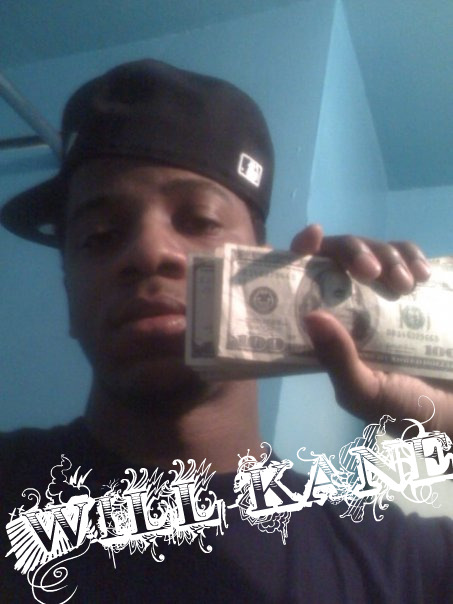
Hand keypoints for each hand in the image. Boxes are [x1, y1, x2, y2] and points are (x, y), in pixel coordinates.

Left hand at [291, 224, 452, 434]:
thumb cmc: (404, 408)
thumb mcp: (365, 392)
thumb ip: (337, 360)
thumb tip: (310, 316)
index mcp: (328, 327)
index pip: (304, 279)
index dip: (302, 252)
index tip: (312, 238)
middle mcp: (349, 304)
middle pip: (340, 255)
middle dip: (354, 253)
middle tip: (372, 271)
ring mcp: (382, 293)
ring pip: (374, 250)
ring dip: (389, 256)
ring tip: (407, 285)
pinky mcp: (413, 288)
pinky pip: (407, 255)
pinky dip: (412, 256)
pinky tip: (422, 276)